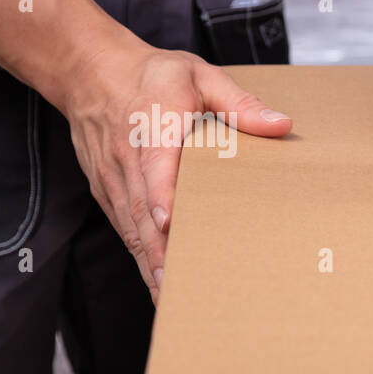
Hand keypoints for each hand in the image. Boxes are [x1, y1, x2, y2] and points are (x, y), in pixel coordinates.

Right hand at [63, 40, 290, 302]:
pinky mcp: (109, 192)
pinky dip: (140, 256)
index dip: (160, 196)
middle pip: (142, 212)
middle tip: (179, 289)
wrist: (91, 71)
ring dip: (149, 264)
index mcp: (153, 131)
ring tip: (172, 302)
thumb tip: (281, 125)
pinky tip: (158, 285)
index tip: (168, 224)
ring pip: (131, 228)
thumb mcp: (199, 75)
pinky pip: (125, 228)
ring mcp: (115, 181)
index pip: (154, 169)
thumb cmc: (154, 76)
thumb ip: (238, 103)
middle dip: (158, 252)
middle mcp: (129, 162)